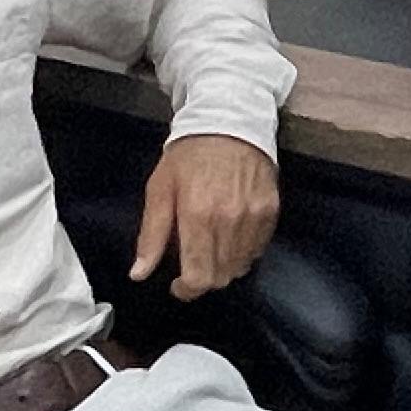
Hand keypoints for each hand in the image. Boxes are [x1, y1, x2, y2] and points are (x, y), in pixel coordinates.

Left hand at [132, 133, 279, 299]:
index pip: (199, 277)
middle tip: (192, 265)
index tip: (178, 284)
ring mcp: (254, 217)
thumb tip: (139, 274)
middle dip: (204, 279)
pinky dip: (244, 253)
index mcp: (198, 216)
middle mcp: (230, 221)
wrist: (229, 121)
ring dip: (224, 267)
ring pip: (241, 267)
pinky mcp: (271, 211)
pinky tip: (231, 237)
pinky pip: (258, 250)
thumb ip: (151, 235)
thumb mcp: (159, 189)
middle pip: (221, 277)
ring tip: (212, 249)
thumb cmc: (188, 156)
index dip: (186, 290)